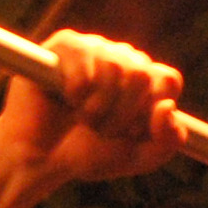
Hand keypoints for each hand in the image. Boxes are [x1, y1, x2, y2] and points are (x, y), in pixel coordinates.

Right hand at [0, 32, 183, 201]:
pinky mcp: (64, 46)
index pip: (167, 80)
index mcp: (143, 80)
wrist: (39, 160)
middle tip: (100, 130)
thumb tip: (167, 107)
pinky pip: (85, 65)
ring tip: (81, 118)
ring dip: (97, 108)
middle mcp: (121, 58)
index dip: (151, 111)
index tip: (131, 132)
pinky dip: (77, 94)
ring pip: (115, 68)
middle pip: (142, 74)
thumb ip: (168, 141)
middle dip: (121, 115)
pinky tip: (65, 101)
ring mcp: (93, 48)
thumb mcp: (138, 157)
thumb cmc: (87, 154)